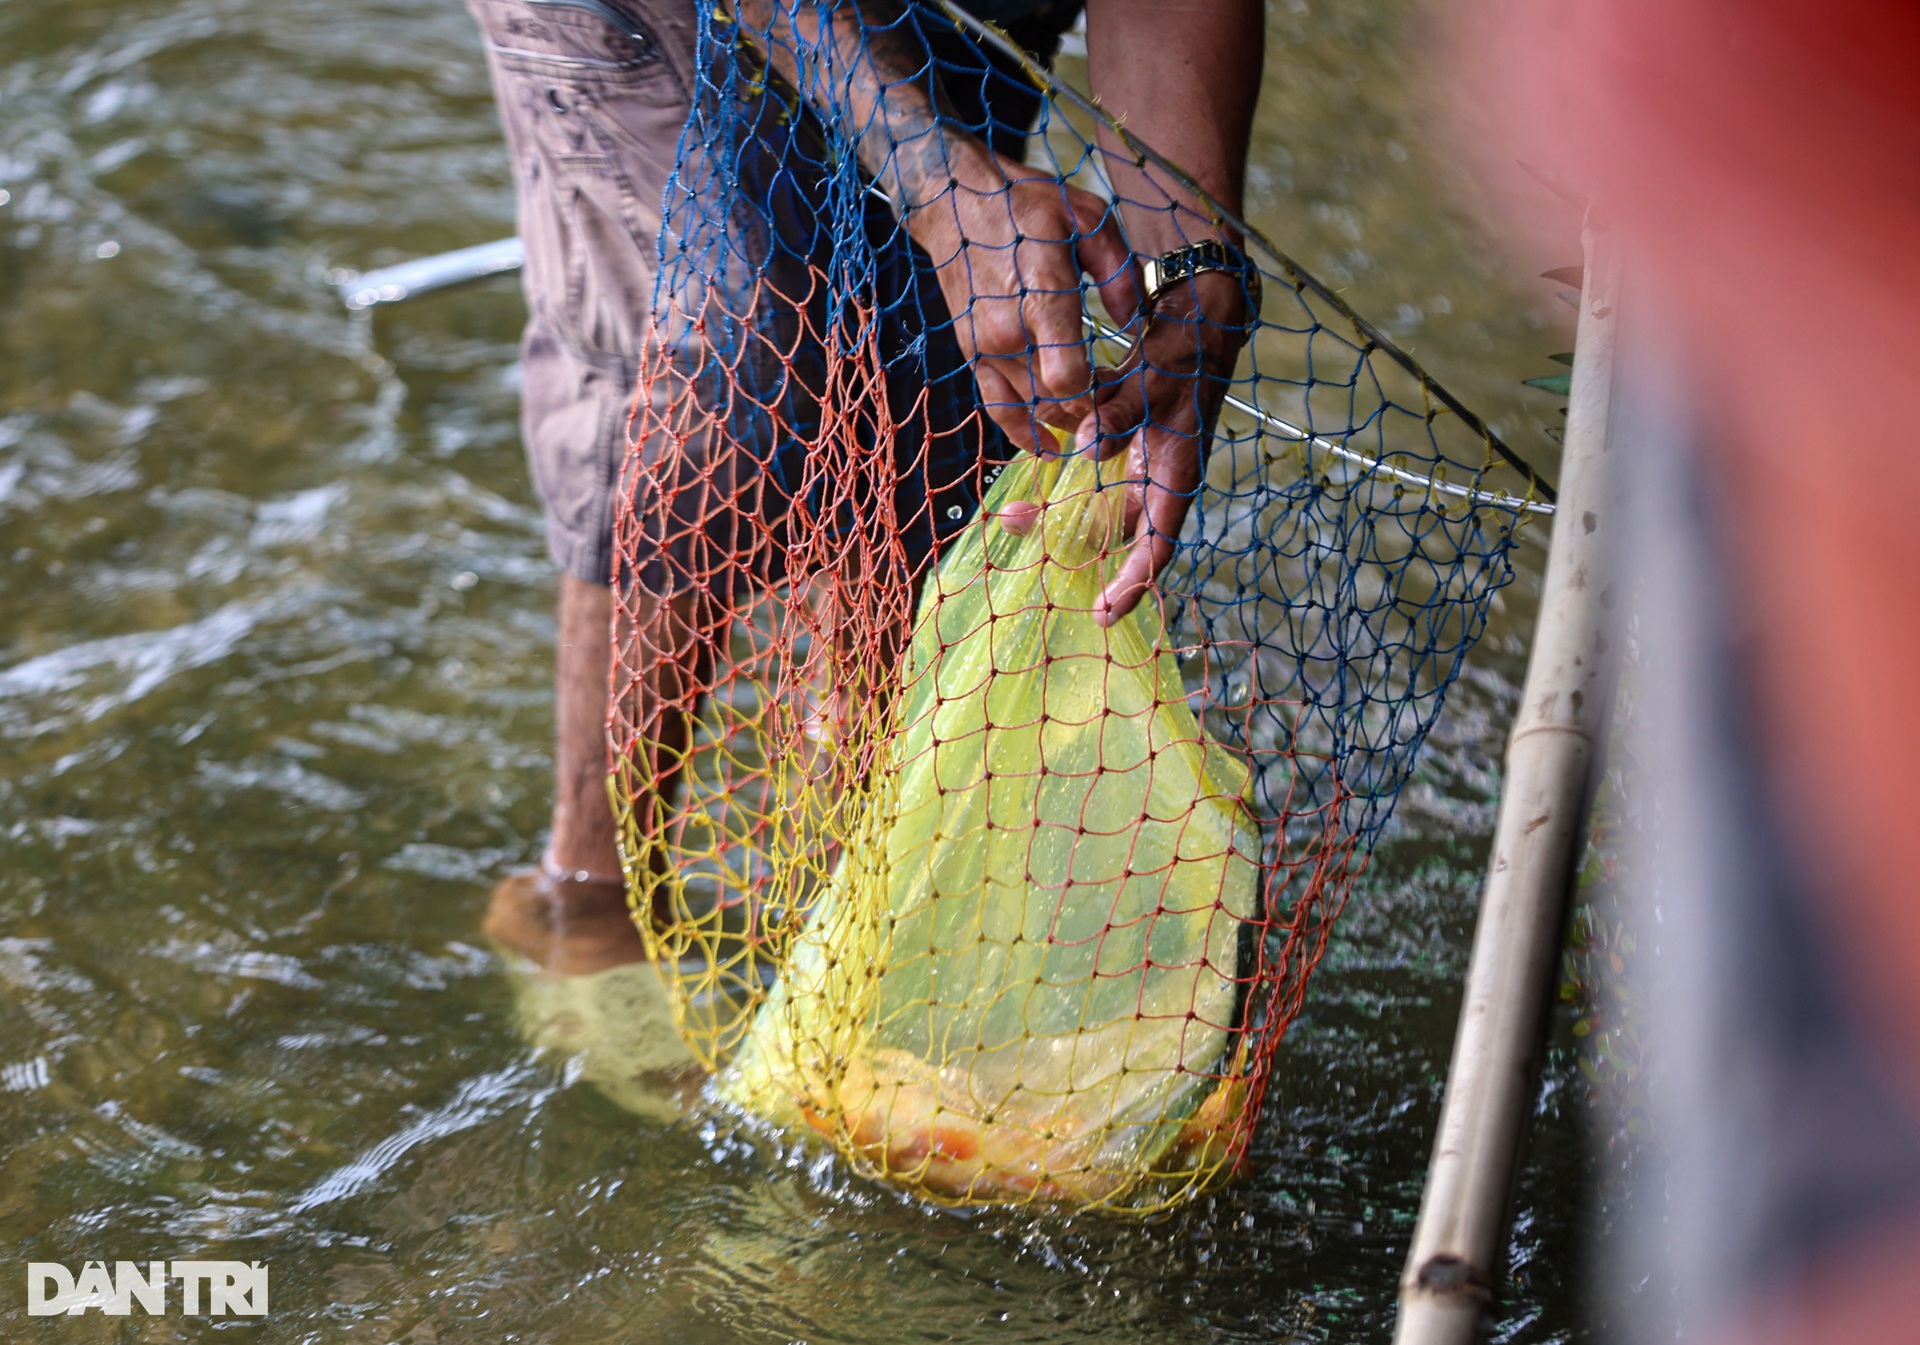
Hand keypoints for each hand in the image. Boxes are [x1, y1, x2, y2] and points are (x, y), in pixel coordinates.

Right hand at [905, 136, 1141, 451]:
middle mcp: (1007, 332)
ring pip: (1031, 409)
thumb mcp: (1086, 218)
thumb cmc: (1024, 206)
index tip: (1120, 387)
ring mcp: (984, 348)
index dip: (1097, 395)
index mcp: (1040, 297)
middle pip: (1054, 401)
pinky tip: (1050, 448)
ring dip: (1064, 418)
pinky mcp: (972, 355)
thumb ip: (1118, 273)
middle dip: (1090, 409)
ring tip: (1092, 413)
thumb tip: (1138, 323)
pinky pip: (997, 408)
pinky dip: (1024, 433)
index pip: (1066, 376)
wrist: (953, 202)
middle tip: (1116, 398)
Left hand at [998, 268, 1250, 626]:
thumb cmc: (1184, 351)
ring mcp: (1140, 462)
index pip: (1157, 546)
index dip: (1133, 584)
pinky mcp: (1121, 441)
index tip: (1104, 615)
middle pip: (1114, 532)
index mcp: (1176, 476)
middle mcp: (1157, 477)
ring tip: (1008, 516)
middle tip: (1019, 538)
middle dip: (1069, 546)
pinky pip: (1088, 474)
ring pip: (1094, 504)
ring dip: (1054, 513)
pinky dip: (1059, 480)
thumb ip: (1120, 413)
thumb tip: (1086, 446)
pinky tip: (1026, 476)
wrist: (1197, 314)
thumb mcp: (1153, 380)